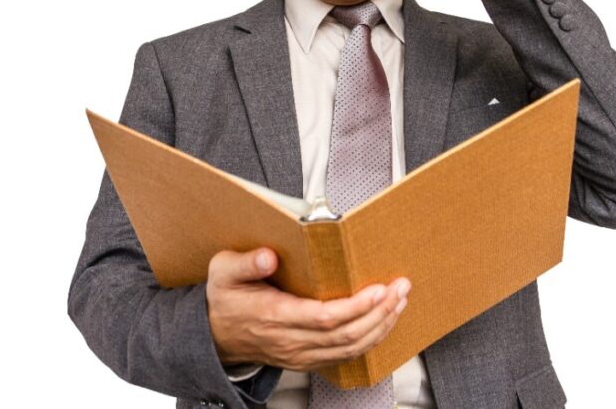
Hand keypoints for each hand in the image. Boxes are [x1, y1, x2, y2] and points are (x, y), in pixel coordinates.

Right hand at [206, 247, 410, 370]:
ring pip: (351, 348)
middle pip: (346, 335)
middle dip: (380, 312)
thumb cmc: (224, 300)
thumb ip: (245, 264)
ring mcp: (301, 354)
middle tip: (400, 289)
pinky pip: (346, 355)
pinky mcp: (308, 359)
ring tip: (399, 301)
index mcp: (273, 317)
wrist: (216, 335)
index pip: (324, 319)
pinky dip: (371, 339)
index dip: (355, 307)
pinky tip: (384, 321)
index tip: (378, 290)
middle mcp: (291, 341)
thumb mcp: (223, 272)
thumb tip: (268, 256)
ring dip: (381, 325)